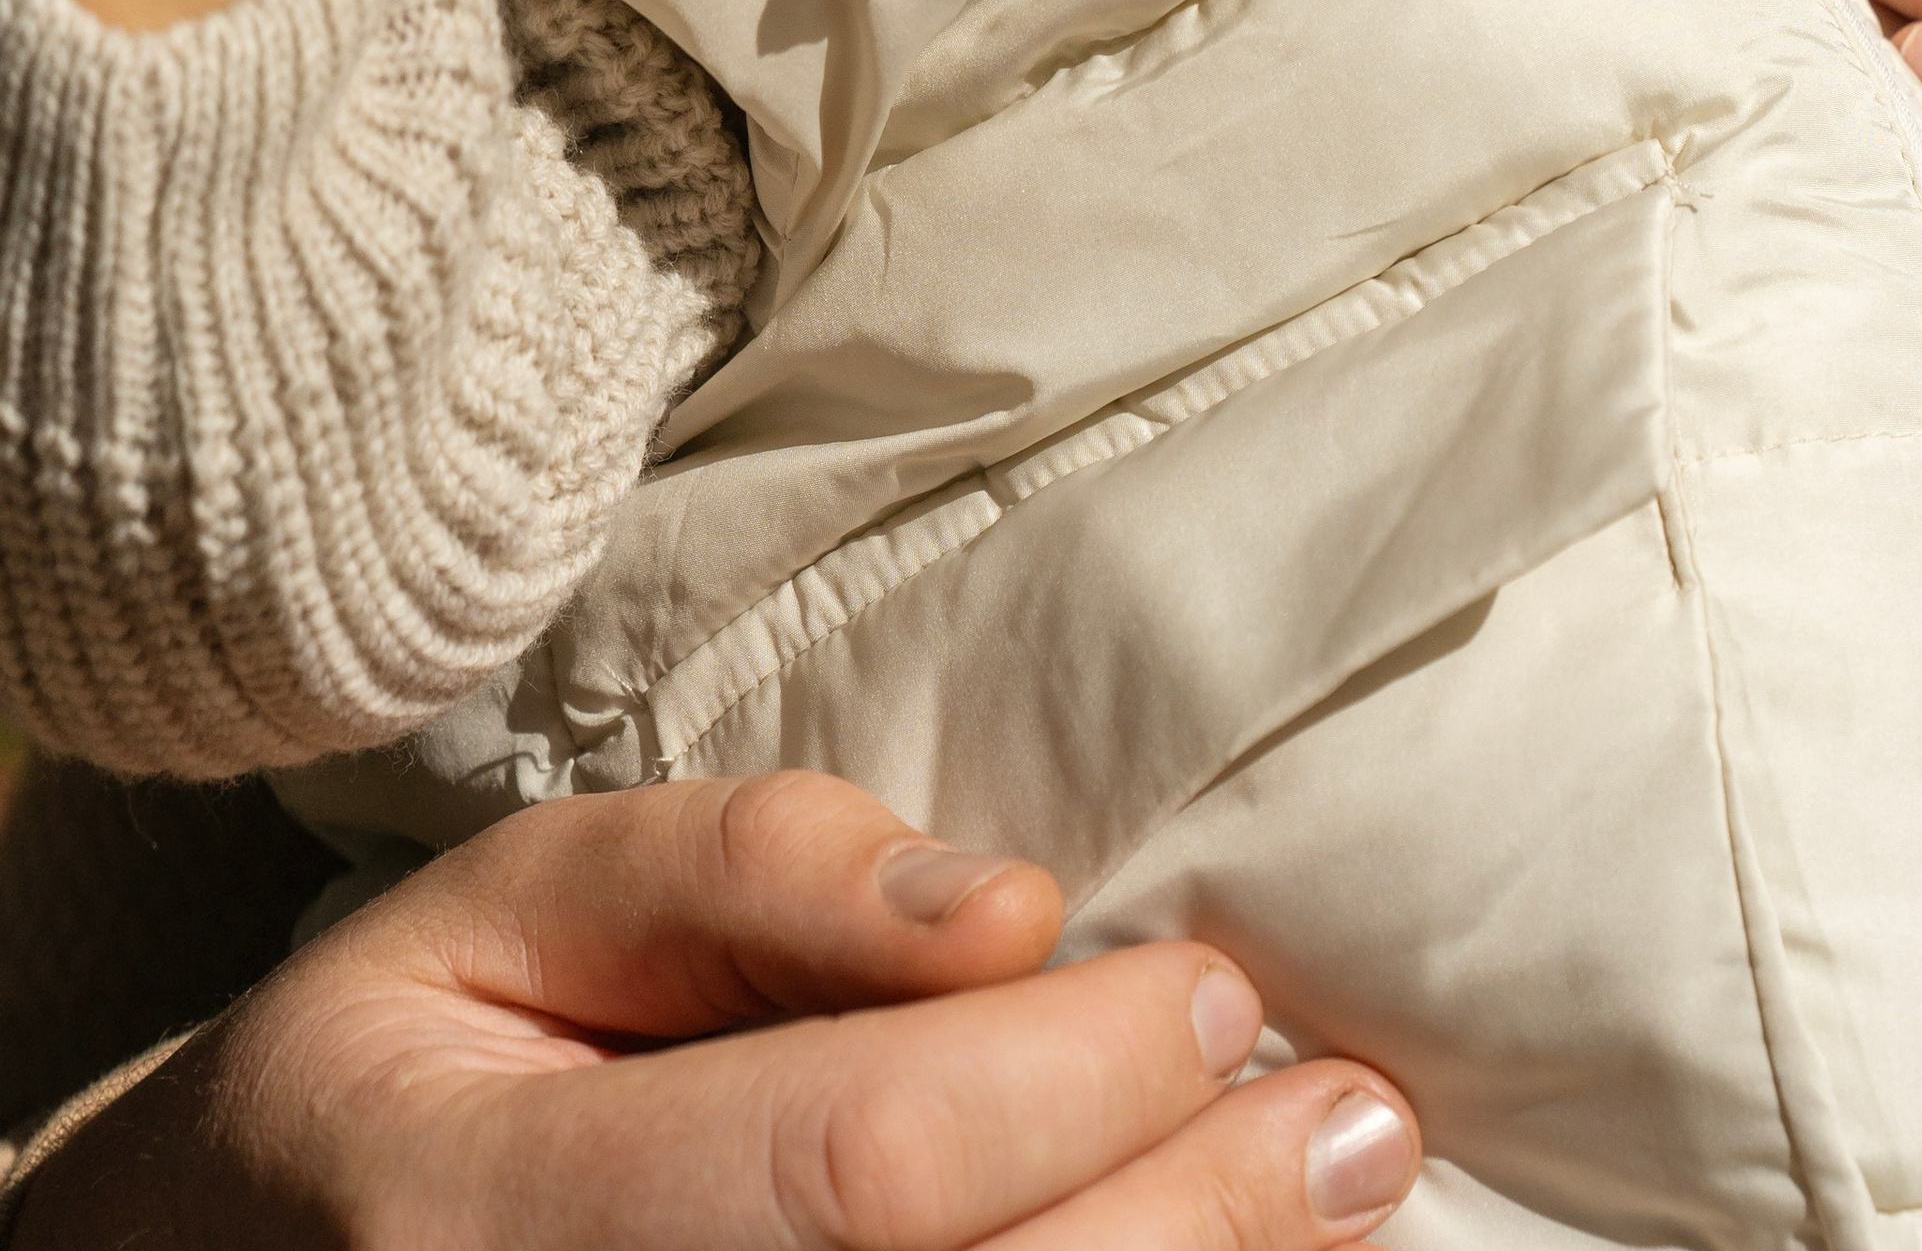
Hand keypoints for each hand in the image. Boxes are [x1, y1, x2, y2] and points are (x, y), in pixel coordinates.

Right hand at [10, 773, 1420, 1248]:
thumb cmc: (400, 1076)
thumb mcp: (506, 900)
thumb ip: (742, 873)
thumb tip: (1004, 909)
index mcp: (488, 1217)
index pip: (853, 1168)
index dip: (1071, 1079)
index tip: (1212, 984)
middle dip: (1196, 1222)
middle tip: (1354, 1118)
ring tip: (1324, 1198)